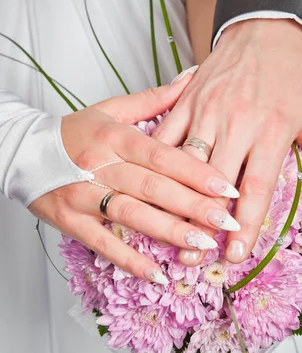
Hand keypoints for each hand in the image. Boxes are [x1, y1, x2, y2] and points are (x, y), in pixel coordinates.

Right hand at [28, 71, 238, 283]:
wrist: (23, 151)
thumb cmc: (74, 132)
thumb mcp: (111, 109)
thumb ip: (153, 99)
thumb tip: (192, 78)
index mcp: (114, 137)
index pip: (161, 155)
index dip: (196, 172)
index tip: (227, 187)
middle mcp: (100, 164)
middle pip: (151, 186)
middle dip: (192, 205)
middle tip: (226, 221)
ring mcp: (84, 194)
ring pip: (131, 214)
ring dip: (168, 231)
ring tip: (202, 244)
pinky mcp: (71, 221)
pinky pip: (103, 243)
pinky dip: (129, 260)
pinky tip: (158, 273)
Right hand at [152, 19, 301, 265]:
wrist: (268, 28)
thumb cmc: (296, 77)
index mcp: (273, 128)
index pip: (257, 186)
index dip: (246, 225)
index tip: (236, 254)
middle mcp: (237, 121)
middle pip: (216, 181)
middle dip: (204, 223)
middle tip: (195, 258)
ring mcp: (207, 109)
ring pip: (186, 162)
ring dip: (176, 200)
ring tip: (168, 233)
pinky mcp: (187, 99)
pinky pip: (166, 134)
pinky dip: (157, 162)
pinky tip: (148, 187)